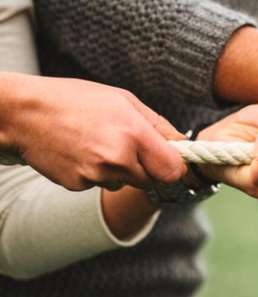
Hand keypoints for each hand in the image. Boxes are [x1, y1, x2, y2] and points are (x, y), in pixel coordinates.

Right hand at [0, 73, 185, 190]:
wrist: (24, 113)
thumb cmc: (76, 100)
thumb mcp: (124, 100)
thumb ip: (157, 125)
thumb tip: (182, 143)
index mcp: (134, 134)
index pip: (172, 170)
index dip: (174, 167)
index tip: (170, 160)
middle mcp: (117, 158)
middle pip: (151, 180)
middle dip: (146, 167)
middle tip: (127, 145)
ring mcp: (96, 175)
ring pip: (125, 182)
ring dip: (120, 170)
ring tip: (98, 143)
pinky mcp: (78, 185)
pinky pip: (100, 184)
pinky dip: (96, 173)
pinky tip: (81, 152)